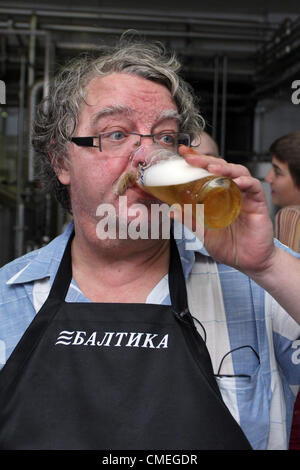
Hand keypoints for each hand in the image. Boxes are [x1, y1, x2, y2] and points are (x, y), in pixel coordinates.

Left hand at [178, 145, 275, 274]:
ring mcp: (245, 196)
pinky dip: (245, 182)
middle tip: (191, 158)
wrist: (249, 262)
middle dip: (206, 160)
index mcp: (218, 195)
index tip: (182, 154)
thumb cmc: (229, 247)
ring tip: (211, 168)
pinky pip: (254, 187)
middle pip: (221, 168)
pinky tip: (236, 182)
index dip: (196, 161)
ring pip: (238, 172)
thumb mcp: (204, 233)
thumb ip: (190, 221)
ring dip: (225, 168)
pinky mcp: (258, 204)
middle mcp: (232, 192)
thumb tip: (171, 211)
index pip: (207, 172)